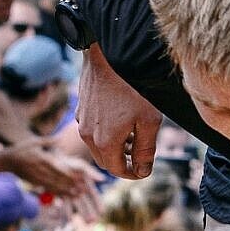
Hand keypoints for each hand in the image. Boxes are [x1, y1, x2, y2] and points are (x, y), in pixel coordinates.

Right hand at [6, 141, 96, 198]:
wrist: (5, 161)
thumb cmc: (21, 149)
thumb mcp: (34, 142)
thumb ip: (49, 141)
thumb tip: (61, 138)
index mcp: (42, 159)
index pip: (58, 169)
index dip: (70, 175)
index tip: (81, 178)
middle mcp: (40, 170)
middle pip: (58, 180)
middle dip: (72, 186)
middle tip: (84, 190)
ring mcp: (37, 178)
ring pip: (54, 187)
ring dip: (66, 192)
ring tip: (78, 195)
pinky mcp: (34, 183)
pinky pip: (48, 189)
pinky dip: (58, 193)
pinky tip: (66, 196)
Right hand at [77, 45, 160, 178]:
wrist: (108, 56)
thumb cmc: (132, 88)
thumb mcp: (148, 122)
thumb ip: (146, 150)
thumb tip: (143, 172)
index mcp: (105, 143)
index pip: (118, 170)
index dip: (133, 174)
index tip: (145, 169)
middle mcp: (88, 135)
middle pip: (106, 160)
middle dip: (124, 162)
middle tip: (141, 155)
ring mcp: (81, 120)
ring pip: (98, 146)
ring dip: (115, 148)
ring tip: (135, 136)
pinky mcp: (80, 108)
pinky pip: (92, 130)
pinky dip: (106, 134)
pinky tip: (121, 121)